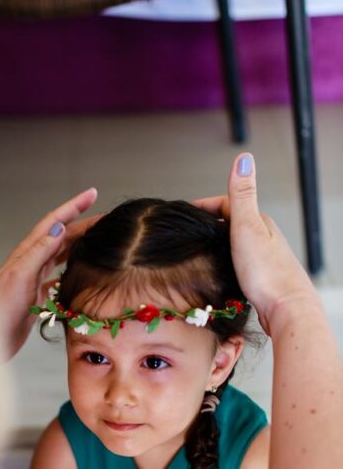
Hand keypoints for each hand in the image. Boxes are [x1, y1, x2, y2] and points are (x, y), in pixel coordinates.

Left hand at [0, 188, 98, 358]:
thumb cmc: (0, 310)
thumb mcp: (20, 276)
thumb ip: (38, 252)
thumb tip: (58, 227)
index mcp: (27, 253)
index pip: (54, 222)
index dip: (73, 207)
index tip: (92, 194)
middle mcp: (30, 262)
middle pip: (61, 236)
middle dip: (82, 224)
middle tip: (106, 220)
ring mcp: (32, 279)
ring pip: (60, 255)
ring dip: (78, 245)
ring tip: (97, 240)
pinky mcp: (34, 296)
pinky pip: (57, 278)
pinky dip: (70, 271)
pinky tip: (80, 273)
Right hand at [195, 153, 316, 335]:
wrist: (286, 309)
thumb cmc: (267, 272)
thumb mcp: (248, 227)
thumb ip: (243, 195)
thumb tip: (243, 159)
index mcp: (259, 222)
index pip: (226, 204)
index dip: (203, 205)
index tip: (183, 212)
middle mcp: (263, 238)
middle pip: (229, 224)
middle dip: (207, 225)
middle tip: (184, 234)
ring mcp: (262, 259)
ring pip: (232, 245)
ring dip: (214, 246)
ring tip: (194, 253)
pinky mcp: (259, 280)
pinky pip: (235, 264)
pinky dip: (221, 263)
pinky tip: (214, 274)